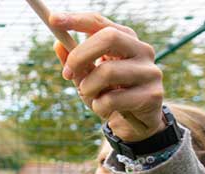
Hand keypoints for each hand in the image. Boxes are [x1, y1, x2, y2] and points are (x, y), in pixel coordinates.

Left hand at [50, 13, 165, 141]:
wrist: (134, 122)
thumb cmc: (109, 93)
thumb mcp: (87, 76)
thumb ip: (73, 62)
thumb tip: (57, 44)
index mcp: (125, 39)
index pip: (100, 22)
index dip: (76, 20)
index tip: (52, 20)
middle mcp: (142, 50)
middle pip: (109, 37)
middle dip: (80, 55)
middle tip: (66, 73)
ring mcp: (150, 71)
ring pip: (108, 71)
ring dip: (88, 87)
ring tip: (91, 96)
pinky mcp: (152, 95)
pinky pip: (112, 99)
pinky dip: (99, 106)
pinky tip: (105, 109)